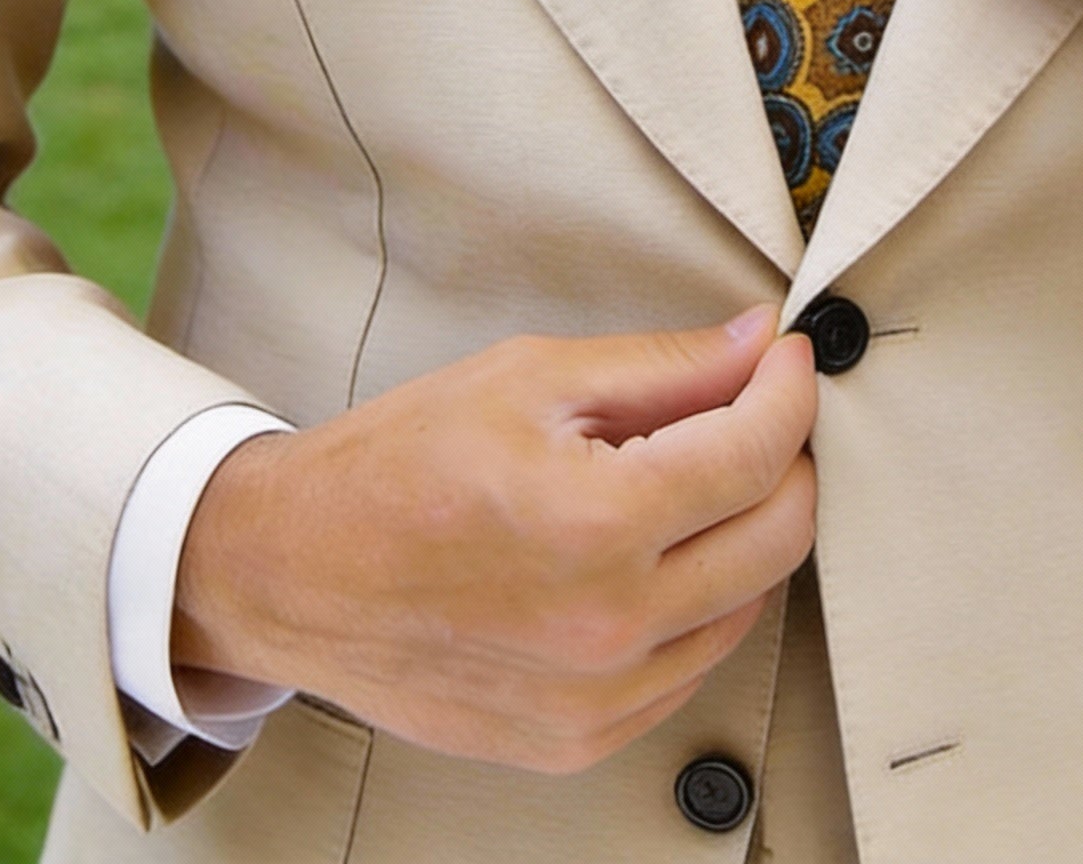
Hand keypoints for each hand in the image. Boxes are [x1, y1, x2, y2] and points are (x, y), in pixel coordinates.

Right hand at [173, 308, 816, 774]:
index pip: (757, 452)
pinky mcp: (579, 740)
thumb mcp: (529, 378)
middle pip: (779, 536)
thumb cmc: (396, 467)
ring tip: (685, 479)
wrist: (294, 572)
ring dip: (743, 531)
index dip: (789, 390)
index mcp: (595, 523)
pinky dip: (698, 602)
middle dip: (785, 457)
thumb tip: (758, 343)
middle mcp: (607, 625)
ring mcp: (596, 699)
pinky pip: (691, 666)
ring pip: (748, 604)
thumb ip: (662, 365)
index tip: (787, 360)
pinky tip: (650, 553)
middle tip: (752, 410)